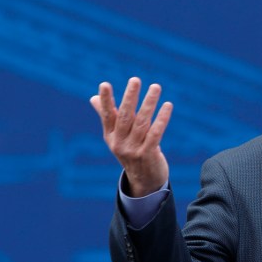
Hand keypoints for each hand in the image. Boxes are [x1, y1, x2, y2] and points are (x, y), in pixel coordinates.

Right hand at [90, 78, 172, 196]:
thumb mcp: (116, 137)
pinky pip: (156, 133)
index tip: (104, 84)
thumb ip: (107, 116)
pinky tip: (167, 105)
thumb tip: (93, 97)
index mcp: (110, 136)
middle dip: (130, 97)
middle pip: (124, 116)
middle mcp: (119, 142)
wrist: (144, 181)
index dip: (105, 100)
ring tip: (155, 87)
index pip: (106, 115)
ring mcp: (133, 150)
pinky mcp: (148, 155)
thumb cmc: (130, 152)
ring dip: (149, 103)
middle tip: (135, 80)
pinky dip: (161, 119)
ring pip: (142, 122)